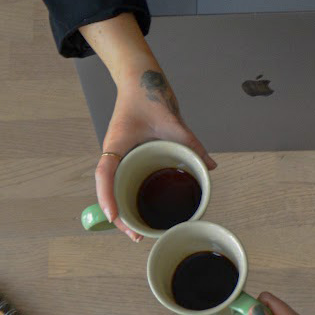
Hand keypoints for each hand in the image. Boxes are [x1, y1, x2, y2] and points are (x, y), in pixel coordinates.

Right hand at [96, 69, 215, 242]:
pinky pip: (127, 179)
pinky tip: (146, 210)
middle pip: (108, 189)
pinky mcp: (130, 154)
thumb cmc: (148, 95)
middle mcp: (115, 153)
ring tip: (139, 232)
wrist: (140, 78)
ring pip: (116, 188)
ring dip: (125, 209)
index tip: (114, 217)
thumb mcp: (171, 120)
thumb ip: (190, 142)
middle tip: (136, 236)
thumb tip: (210, 165)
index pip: (105, 173)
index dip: (106, 197)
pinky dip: (133, 196)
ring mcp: (120, 155)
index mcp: (116, 144)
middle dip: (119, 216)